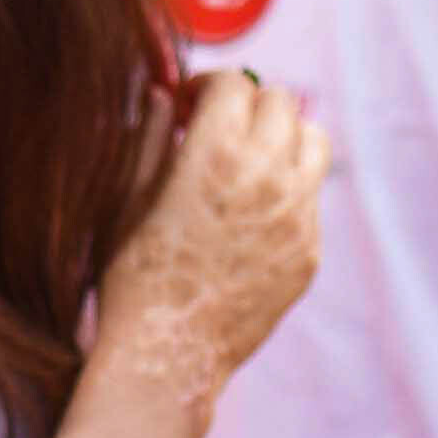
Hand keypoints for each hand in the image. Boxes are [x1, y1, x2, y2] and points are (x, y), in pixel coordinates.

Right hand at [91, 70, 331, 421]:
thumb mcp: (124, 198)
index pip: (236, 84)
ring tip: (250, 161)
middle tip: (219, 128)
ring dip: (283, 137)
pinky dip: (287, 189)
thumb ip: (149, 137)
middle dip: (248, 105)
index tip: (189, 104)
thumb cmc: (131, 277)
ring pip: (313, 142)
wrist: (167, 353)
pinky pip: (310, 197)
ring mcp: (297, 216)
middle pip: (282, 103)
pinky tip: (250, 216)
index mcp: (216, 154)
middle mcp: (268, 176)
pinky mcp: (308, 251)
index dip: (207, 85)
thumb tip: (164, 96)